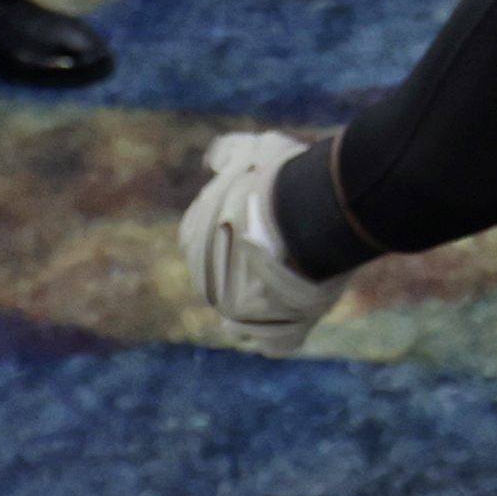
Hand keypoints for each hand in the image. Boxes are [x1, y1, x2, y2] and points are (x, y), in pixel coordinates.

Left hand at [179, 132, 345, 355]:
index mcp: (194, 238)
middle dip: (253, 270)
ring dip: (267, 303)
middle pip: (228, 281)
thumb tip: (212, 159)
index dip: (240, 232)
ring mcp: (236, 312)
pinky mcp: (272, 334)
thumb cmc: (277, 177)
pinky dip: (286, 333)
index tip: (267, 223)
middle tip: (288, 251)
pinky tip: (300, 314)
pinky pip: (276, 343)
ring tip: (297, 282)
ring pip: (249, 315)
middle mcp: (206, 280)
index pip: (209, 241)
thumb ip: (228, 153)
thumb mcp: (250, 151)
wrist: (302, 214)